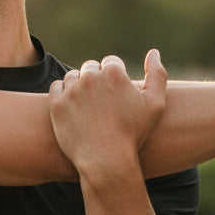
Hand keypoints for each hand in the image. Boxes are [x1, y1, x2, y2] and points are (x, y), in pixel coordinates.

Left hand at [49, 50, 167, 176]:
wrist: (106, 161)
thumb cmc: (133, 134)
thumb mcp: (155, 105)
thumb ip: (157, 74)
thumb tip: (153, 52)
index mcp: (114, 72)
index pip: (111, 62)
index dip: (116, 77)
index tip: (117, 94)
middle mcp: (90, 77)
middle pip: (91, 68)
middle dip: (97, 80)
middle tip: (103, 102)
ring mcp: (71, 90)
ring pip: (73, 76)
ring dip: (79, 85)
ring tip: (89, 106)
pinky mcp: (57, 104)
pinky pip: (57, 87)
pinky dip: (63, 94)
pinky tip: (73, 107)